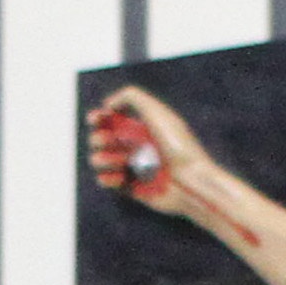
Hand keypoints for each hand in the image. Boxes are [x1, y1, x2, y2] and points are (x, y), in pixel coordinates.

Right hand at [85, 82, 205, 206]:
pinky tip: (119, 177)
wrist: (190, 181)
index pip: (112, 119)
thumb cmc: (177, 145)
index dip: (99, 117)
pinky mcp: (130, 188)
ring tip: (120, 162)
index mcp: (142, 126)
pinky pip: (106, 182)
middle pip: (101, 139)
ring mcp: (132, 167)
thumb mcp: (156, 111)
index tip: (95, 119)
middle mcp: (136, 145)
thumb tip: (107, 105)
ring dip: (103, 159)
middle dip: (99, 139)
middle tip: (108, 141)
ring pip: (100, 160)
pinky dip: (107, 178)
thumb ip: (131, 97)